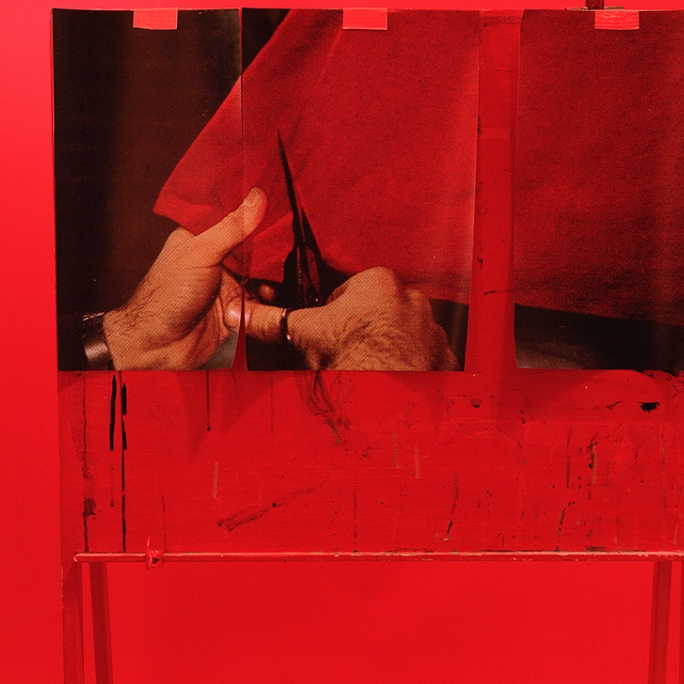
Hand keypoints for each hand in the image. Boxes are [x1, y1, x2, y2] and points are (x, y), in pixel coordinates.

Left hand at [103, 189, 266, 369]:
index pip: (235, 217)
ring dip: (269, 279)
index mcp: (202, 237)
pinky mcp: (237, 309)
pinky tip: (270, 299)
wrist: (161, 345)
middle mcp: (216, 259)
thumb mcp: (201, 252)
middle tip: (292, 243)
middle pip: (253, 247)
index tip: (284, 202)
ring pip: (260, 275)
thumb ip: (232, 227)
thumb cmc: (168, 294)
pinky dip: (266, 301)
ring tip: (277, 279)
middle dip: (270, 248)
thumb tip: (258, 196)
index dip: (258, 211)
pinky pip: (260, 301)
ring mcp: (227, 284)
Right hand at [226, 267, 458, 370]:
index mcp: (379, 282)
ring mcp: (433, 329)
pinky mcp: (446, 357)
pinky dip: (412, 369)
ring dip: (390, 351)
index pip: (350, 294)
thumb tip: (238, 312)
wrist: (390, 401)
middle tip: (348, 358)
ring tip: (373, 373)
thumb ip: (275, 320)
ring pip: (403, 335)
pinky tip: (396, 383)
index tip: (330, 338)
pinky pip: (426, 358)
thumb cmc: (351, 358)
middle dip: (365, 332)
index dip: (334, 318)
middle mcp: (413, 299)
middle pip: (379, 313)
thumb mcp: (306, 334)